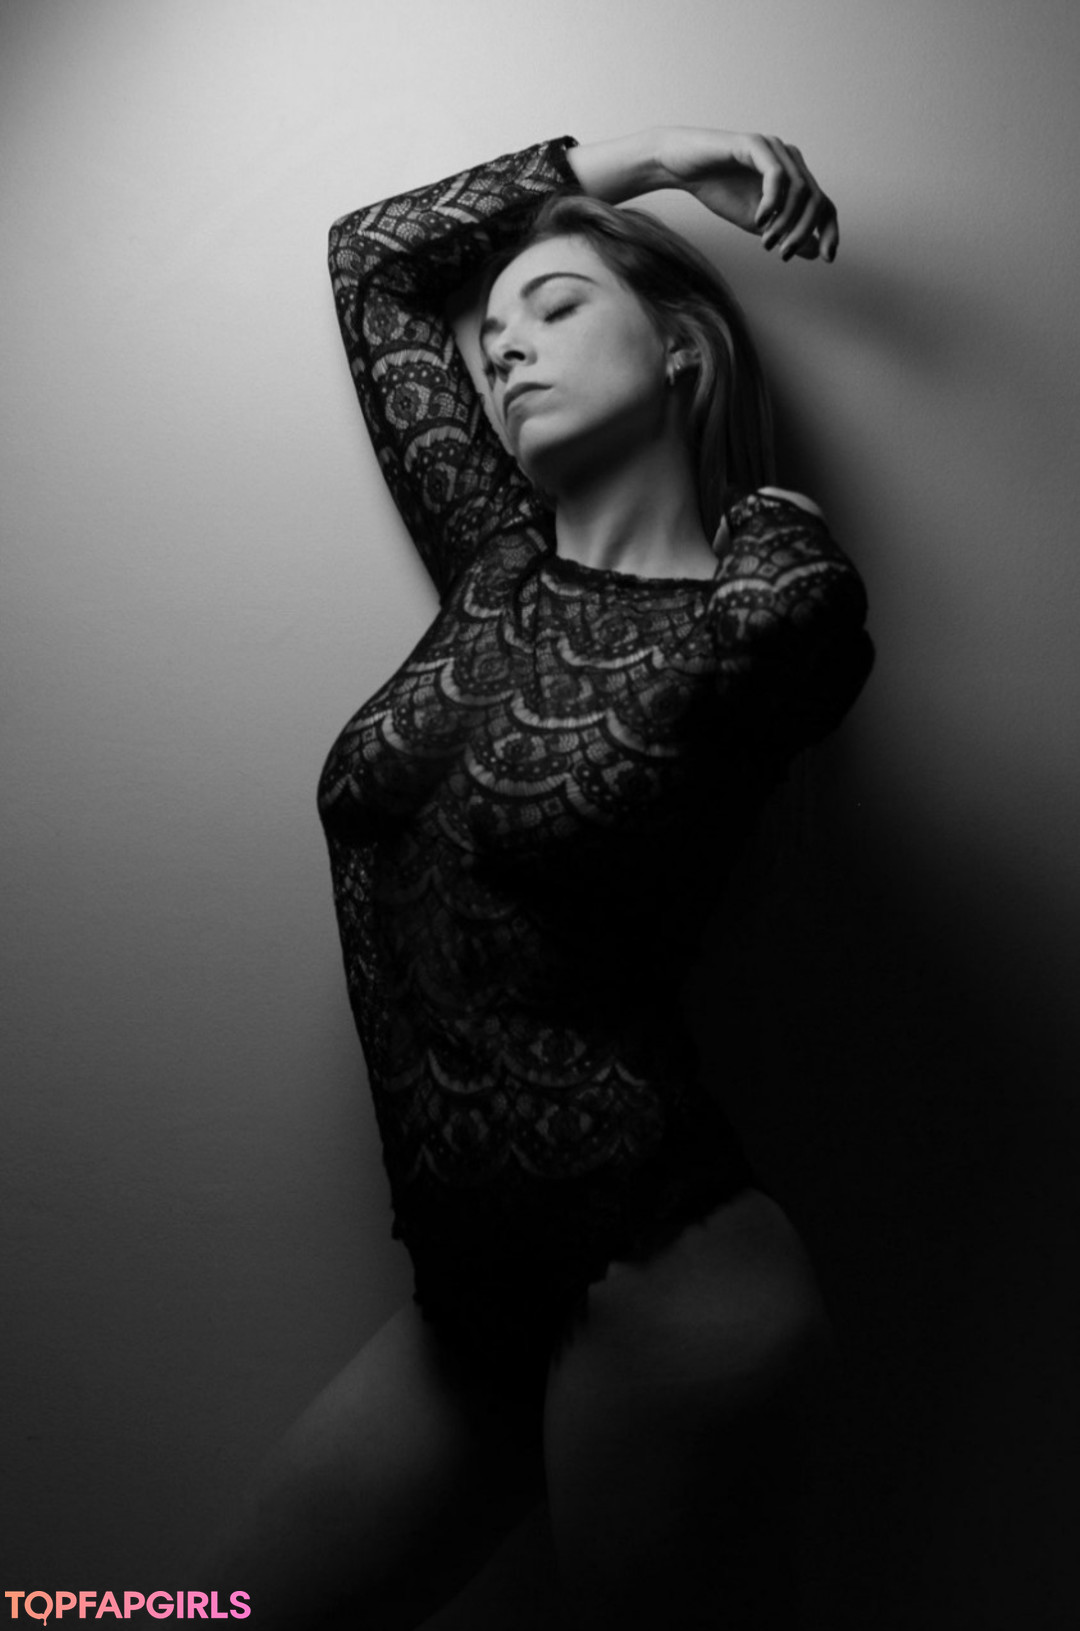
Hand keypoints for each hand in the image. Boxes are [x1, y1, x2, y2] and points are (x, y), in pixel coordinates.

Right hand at [656, 127, 838, 261]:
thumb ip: (785, 233)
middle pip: (817, 199)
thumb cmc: (718, 190)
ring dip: (786, 221)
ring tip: (766, 241)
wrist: (683, 168)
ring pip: (800, 190)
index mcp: (793, 177)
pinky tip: (758, 219)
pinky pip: (776, 175)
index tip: (828, 258)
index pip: (824, 204)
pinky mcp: (756, 144)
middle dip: (804, 232)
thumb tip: (815, 252)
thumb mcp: (758, 222)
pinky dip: (771, 202)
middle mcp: (790, 159)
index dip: (830, 231)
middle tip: (784, 254)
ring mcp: (775, 149)